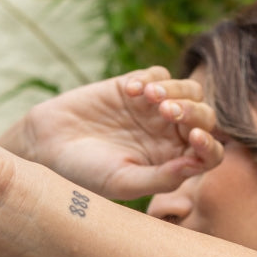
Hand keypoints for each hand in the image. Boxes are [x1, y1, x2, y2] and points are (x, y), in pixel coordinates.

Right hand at [5, 67, 222, 198]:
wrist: (47, 146)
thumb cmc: (85, 173)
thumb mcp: (123, 183)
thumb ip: (160, 178)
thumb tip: (195, 164)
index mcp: (173, 162)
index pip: (209, 153)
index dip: (210, 146)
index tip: (195, 140)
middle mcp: (169, 135)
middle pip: (204, 116)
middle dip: (192, 112)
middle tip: (168, 114)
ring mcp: (154, 109)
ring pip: (189, 90)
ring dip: (176, 91)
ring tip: (151, 99)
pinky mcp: (135, 87)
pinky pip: (158, 73)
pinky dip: (150, 78)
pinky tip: (129, 91)